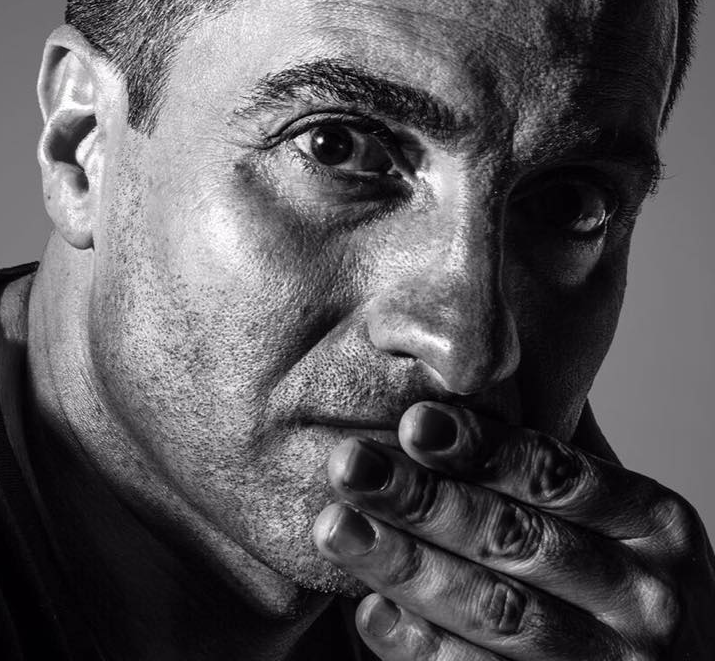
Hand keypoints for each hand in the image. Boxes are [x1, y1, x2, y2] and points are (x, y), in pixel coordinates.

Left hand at [313, 402, 714, 658]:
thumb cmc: (623, 573)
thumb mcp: (622, 510)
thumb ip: (563, 452)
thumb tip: (493, 358)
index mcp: (655, 523)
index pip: (557, 476)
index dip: (482, 447)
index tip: (412, 421)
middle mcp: (646, 598)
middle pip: (515, 539)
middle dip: (422, 499)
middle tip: (347, 462)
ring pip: (494, 611)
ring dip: (404, 565)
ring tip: (335, 525)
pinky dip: (421, 647)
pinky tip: (368, 609)